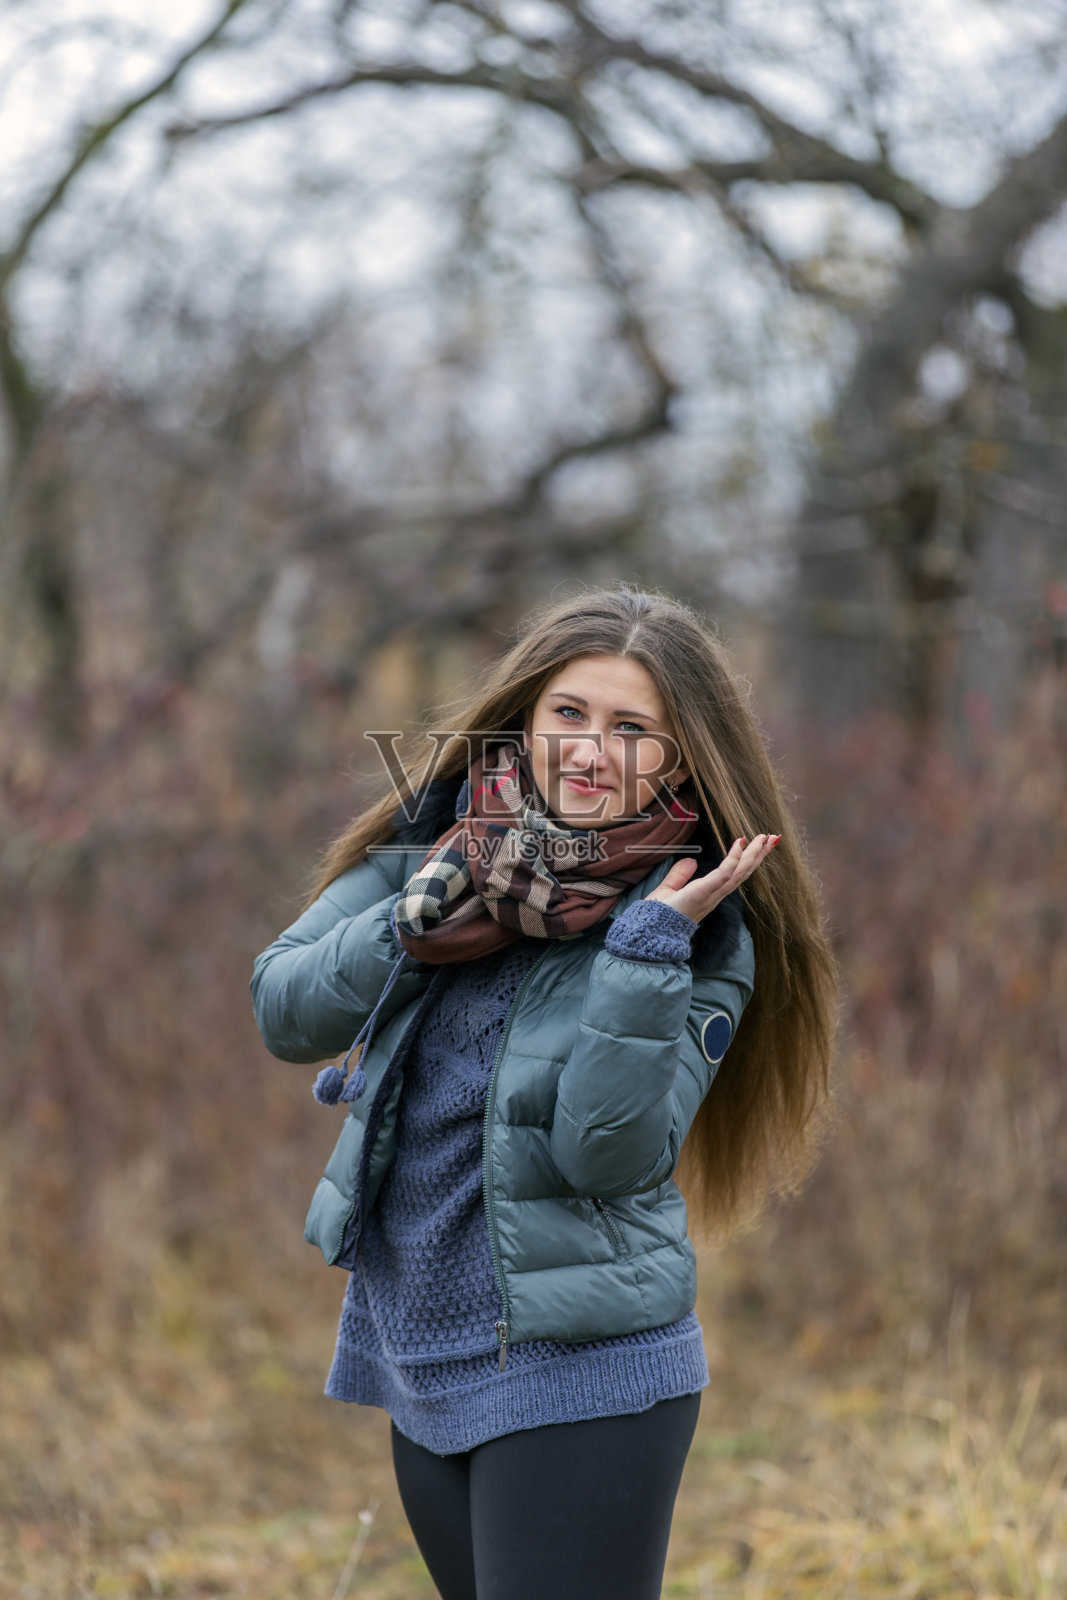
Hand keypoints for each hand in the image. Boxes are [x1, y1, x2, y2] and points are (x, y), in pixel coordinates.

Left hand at [645, 834, 779, 922]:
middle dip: (759, 854)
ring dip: (753, 854)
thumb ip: (680, 875)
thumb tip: (691, 861)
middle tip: (773, 838)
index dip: (747, 859)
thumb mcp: (669, 889)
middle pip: (743, 871)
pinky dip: (733, 859)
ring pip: (739, 871)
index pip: (734, 874)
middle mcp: (716, 894)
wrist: (651, 931)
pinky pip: (723, 874)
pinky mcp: (703, 892)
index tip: (757, 843)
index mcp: (710, 893)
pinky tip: (739, 844)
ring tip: (764, 838)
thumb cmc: (659, 915)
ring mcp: (712, 894)